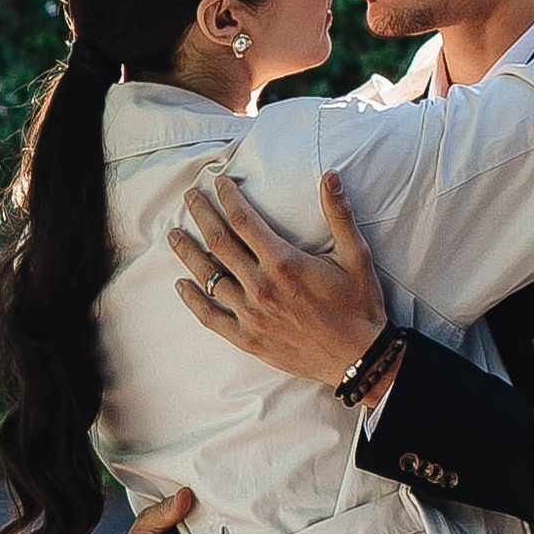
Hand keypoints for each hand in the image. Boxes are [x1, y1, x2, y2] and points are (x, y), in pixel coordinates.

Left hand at [170, 171, 387, 391]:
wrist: (359, 357)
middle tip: (189, 197)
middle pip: (219, 243)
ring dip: (188, 253)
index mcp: (284, 262)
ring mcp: (251, 314)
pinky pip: (211, 316)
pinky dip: (193, 299)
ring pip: (209, 277)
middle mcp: (261, 286)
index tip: (218, 182)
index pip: (244, 221)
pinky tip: (180, 285)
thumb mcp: (356, 255)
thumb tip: (331, 175)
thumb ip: (339, 214)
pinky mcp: (248, 338)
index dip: (228, 198)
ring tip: (175, 235)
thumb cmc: (359, 305)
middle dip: (202, 215)